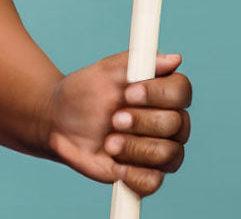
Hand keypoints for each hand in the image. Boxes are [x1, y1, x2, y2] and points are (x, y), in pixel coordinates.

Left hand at [39, 52, 191, 196]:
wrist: (58, 123)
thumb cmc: (83, 92)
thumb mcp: (104, 72)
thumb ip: (137, 64)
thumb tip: (174, 59)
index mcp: (160, 91)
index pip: (182, 91)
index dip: (159, 93)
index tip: (130, 92)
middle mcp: (167, 121)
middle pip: (177, 124)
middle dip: (142, 122)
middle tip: (115, 118)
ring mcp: (159, 150)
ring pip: (169, 155)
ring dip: (135, 147)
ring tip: (109, 141)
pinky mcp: (146, 175)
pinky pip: (153, 182)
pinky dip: (133, 174)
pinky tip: (115, 163)